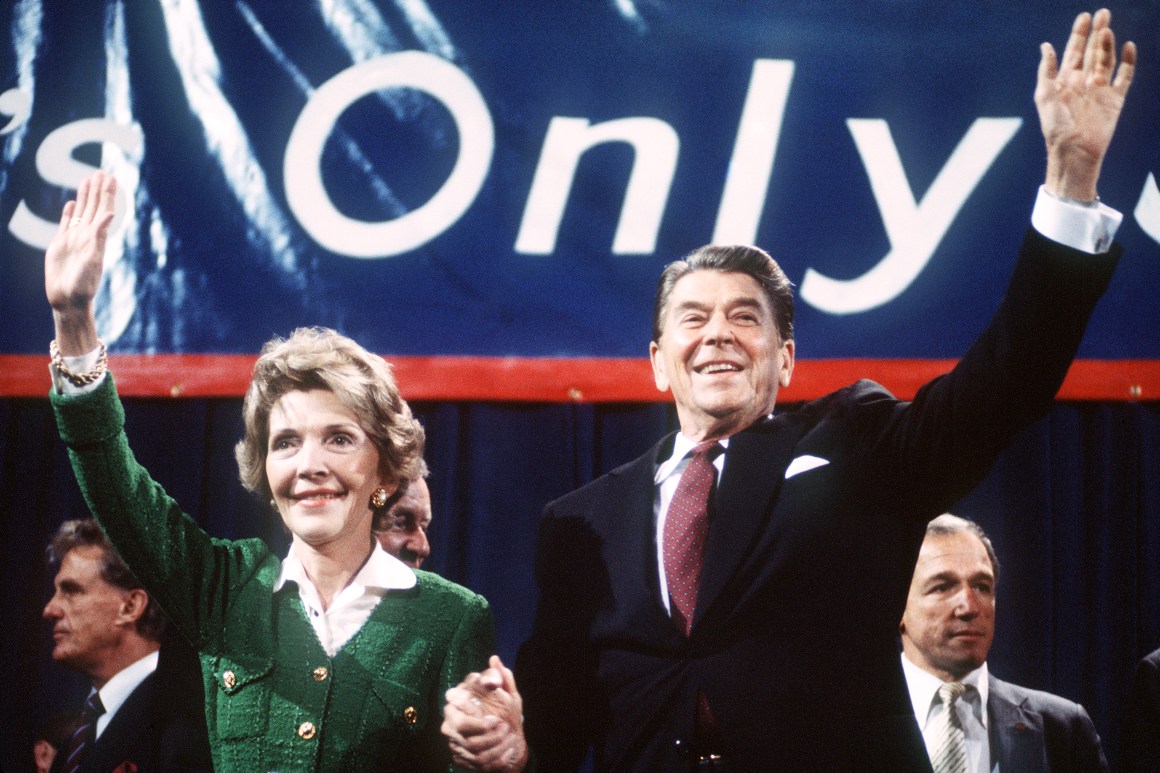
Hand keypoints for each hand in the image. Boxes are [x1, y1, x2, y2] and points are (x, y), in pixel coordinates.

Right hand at [44, 171, 116, 353]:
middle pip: (94, 206)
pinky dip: (69, 213)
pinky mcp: (60, 245)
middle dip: (98, 189)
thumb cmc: (83, 284)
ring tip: (88, 180)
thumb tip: (110, 213)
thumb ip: (100, 236)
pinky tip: (71, 203)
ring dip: (84, 196)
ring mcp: (74, 239)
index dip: (108, 193)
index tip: (112, 177)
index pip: (104, 209)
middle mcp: (87, 235)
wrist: (68, 300)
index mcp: (97, 237)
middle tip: (102, 171)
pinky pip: (65, 224)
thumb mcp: (94, 258)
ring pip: (80, 212)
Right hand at [442, 655, 528, 771]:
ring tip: (510, 738)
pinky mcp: (459, 756)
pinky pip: (474, 761)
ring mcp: (453, 738)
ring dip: (494, 743)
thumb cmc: (505, 711)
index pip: (455, 697)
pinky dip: (495, 758)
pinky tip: (507, 752)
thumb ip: (502, 677)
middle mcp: (451, 717)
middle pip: (459, 724)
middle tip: (502, 725)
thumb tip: (494, 659)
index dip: (473, 704)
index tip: (496, 713)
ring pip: (470, 744)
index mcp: (459, 697)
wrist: (508, 738)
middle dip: (483, 728)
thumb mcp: (509, 693)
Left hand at [1035, 8, 1135, 200]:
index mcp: (1064, 81)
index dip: (1078, 34)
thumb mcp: (1044, 96)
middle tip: (1103, 13)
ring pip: (1106, 60)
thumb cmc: (1055, 127)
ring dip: (1108, 44)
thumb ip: (1046, 71)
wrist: (1074, 151)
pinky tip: (1128, 47)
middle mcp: (1082, 83)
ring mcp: (1099, 90)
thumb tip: (1046, 46)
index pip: (1073, 52)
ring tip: (1108, 29)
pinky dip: (1127, 62)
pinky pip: (1124, 77)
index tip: (1084, 17)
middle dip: (1097, 32)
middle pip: (1092, 52)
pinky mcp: (1115, 99)